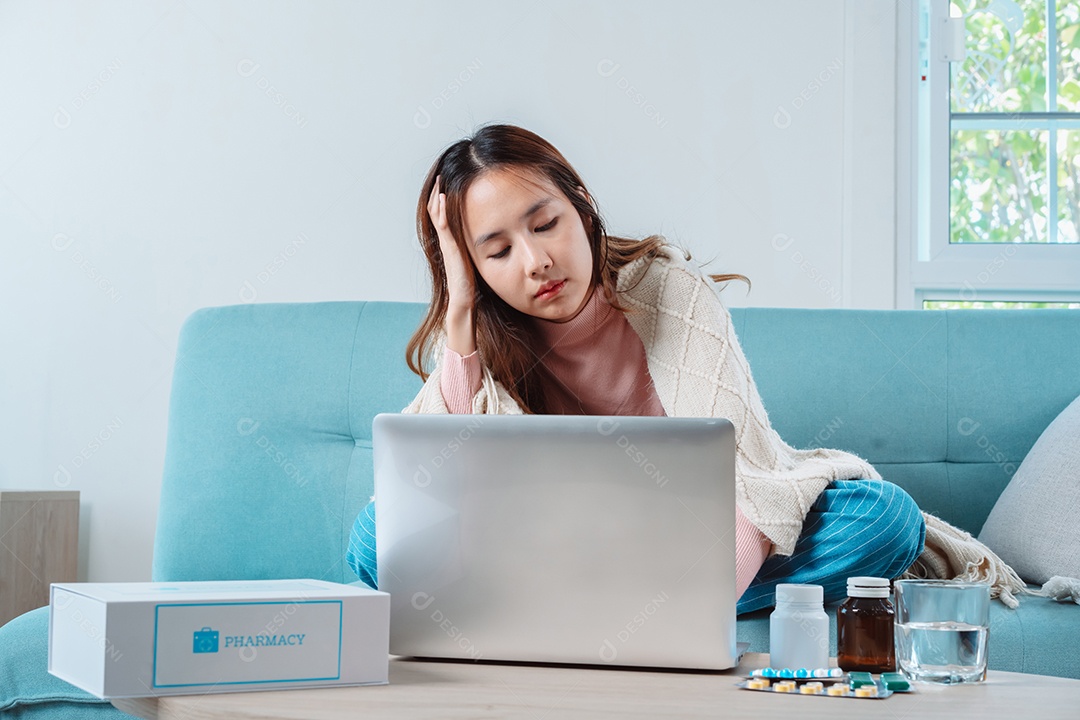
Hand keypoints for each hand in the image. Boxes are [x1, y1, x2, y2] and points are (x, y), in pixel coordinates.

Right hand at [428, 174, 474, 311]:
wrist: (464, 298)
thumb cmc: (470, 283)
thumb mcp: (472, 259)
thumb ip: (472, 248)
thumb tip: (485, 241)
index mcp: (450, 241)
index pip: (441, 215)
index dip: (440, 199)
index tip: (444, 184)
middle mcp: (445, 240)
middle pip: (434, 210)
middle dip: (436, 192)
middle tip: (439, 176)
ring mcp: (446, 243)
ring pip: (436, 214)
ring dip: (437, 196)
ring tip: (440, 181)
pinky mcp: (450, 247)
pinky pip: (443, 225)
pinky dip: (442, 210)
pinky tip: (444, 197)